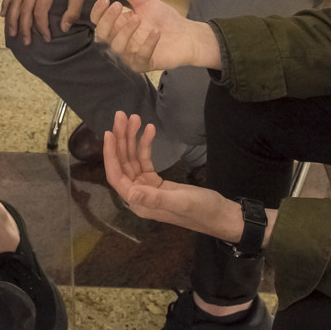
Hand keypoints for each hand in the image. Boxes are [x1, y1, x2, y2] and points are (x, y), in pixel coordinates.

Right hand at [1, 0, 90, 44]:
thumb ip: (73, 9)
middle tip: (26, 41)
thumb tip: (64, 28)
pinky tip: (4, 14)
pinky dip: (7, 2)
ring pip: (15, 0)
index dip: (41, 27)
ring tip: (11, 33)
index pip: (40, 11)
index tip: (46, 38)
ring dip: (12, 18)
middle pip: (24, 8)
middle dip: (24, 27)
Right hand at [89, 0, 221, 70]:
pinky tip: (155, 32)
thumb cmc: (164, 18)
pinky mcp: (144, 64)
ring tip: (137, 18)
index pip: (97, 21)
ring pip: (117, 47)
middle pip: (102, 34)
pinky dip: (147, 45)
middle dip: (108, 20)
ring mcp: (131, 54)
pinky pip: (140, 57)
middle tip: (119, 6)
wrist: (187, 33)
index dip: (98, 11)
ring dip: (125, 32)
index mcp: (117, 25)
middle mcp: (120, 40)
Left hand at [103, 112, 251, 242]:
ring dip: (132, 138)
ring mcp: (147, 187)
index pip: (116, 176)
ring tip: (135, 117)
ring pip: (132, 159)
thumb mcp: (179, 202)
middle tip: (122, 115)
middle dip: (121, 139)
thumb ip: (154, 198)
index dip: (110, 154)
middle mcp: (139, 195)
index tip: (109, 132)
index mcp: (139, 203)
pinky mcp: (156, 182)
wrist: (220, 215)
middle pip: (123, 164)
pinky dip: (146, 144)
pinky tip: (150, 129)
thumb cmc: (201, 210)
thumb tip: (130, 194)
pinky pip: (145, 160)